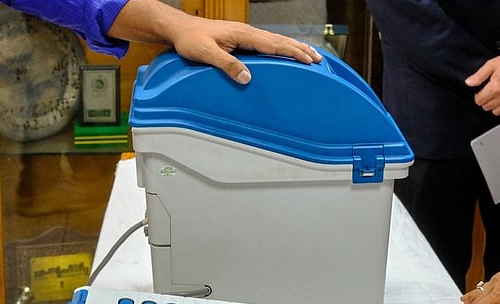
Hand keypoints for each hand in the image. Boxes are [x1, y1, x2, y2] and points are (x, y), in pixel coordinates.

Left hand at [109, 1, 321, 84]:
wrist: (180, 29)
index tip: (309, 61)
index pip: (274, 45)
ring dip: (294, 48)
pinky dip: (282, 48)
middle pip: (281, 41)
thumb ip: (226, 65)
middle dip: (301, 50)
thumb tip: (247, 77)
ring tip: (311, 56)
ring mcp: (246, 35)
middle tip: (319, 61)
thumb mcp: (206, 54)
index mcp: (243, 35)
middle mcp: (247, 32)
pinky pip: (268, 43)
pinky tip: (286, 53)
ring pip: (276, 41)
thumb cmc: (190, 40)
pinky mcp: (242, 39)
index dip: (293, 52)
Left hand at [465, 48, 499, 117]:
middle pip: (487, 107)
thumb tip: (469, 83)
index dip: (478, 96)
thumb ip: (479, 76)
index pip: (479, 101)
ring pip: (496, 112)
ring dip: (495, 106)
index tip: (481, 93)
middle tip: (490, 93)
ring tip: (498, 97)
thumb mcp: (491, 65)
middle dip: (486, 101)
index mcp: (495, 87)